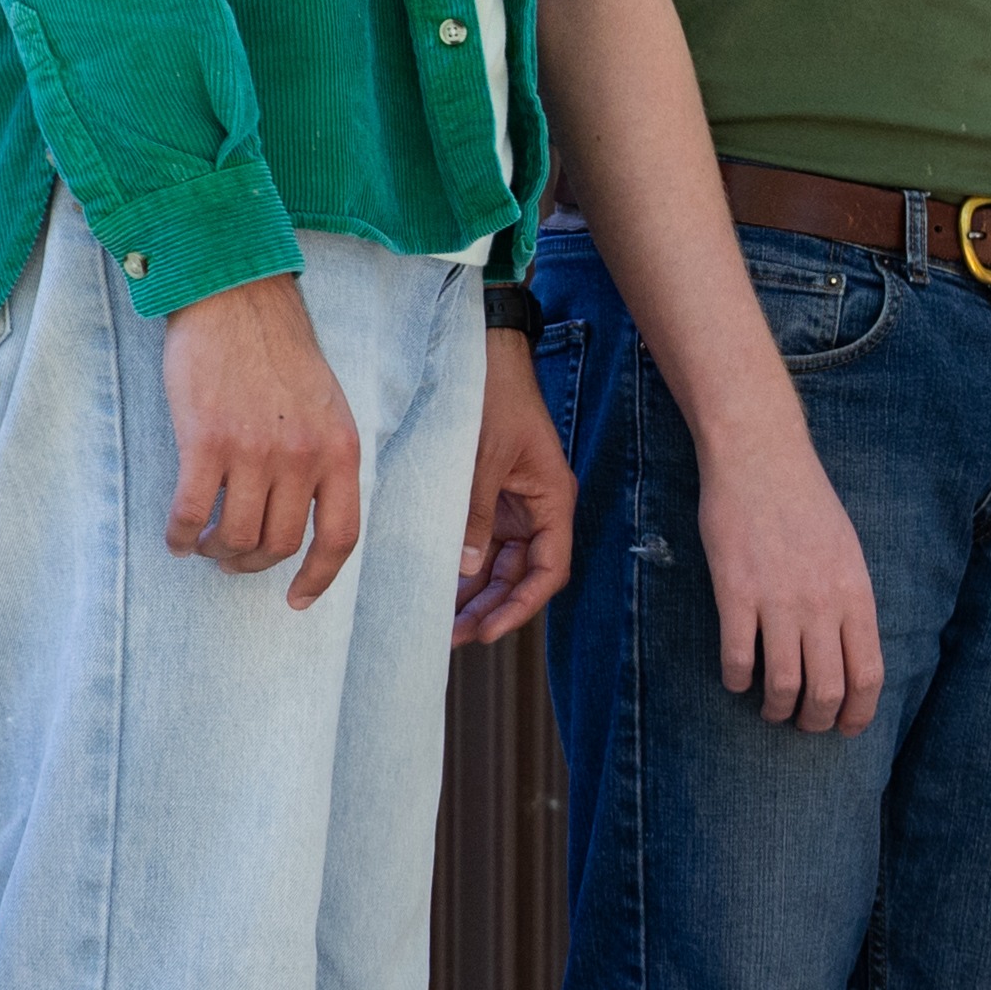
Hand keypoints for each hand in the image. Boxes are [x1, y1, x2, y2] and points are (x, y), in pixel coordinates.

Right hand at [162, 272, 361, 607]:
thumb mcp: (328, 408)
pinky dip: (180, 535)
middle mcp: (303, 457)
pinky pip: (190, 512)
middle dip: (251, 562)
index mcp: (341, 451)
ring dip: (215, 551)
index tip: (296, 599)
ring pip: (235, 535)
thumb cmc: (280, 353)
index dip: (319, 577)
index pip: (340, 536)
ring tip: (203, 546)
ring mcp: (255, 451)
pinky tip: (175, 538)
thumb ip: (324, 459)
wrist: (238, 301)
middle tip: (231, 558)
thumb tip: (308, 515)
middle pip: (279, 543)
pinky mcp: (206, 441)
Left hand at [453, 327, 575, 646]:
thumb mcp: (482, 457)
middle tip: (453, 637)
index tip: (488, 631)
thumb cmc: (495, 396)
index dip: (522, 605)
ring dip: (477, 594)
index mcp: (551, 500)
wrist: (484, 352)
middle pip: (522, 575)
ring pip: (501, 564)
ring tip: (443, 622)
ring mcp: (513, 503)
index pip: (548, 569)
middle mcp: (536, 508)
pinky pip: (482, 541)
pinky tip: (439, 585)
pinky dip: (464, 566)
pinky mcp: (490, 494)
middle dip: (492, 608)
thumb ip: (474, 514)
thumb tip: (464, 568)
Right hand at [703, 424, 883, 732]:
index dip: (859, 713)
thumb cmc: (806, 502)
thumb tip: (849, 651)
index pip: (868, 674)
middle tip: (804, 723)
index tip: (847, 728)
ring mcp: (778, 600)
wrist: (761, 458)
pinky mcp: (735, 593)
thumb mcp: (848, 551)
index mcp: (856, 594)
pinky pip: (738, 659)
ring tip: (771, 709)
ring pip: (783, 685)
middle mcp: (822, 603)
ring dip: (777, 710)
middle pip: (827, 690)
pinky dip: (736, 681)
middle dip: (816, 721)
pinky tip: (736, 679)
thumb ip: (850, 601)